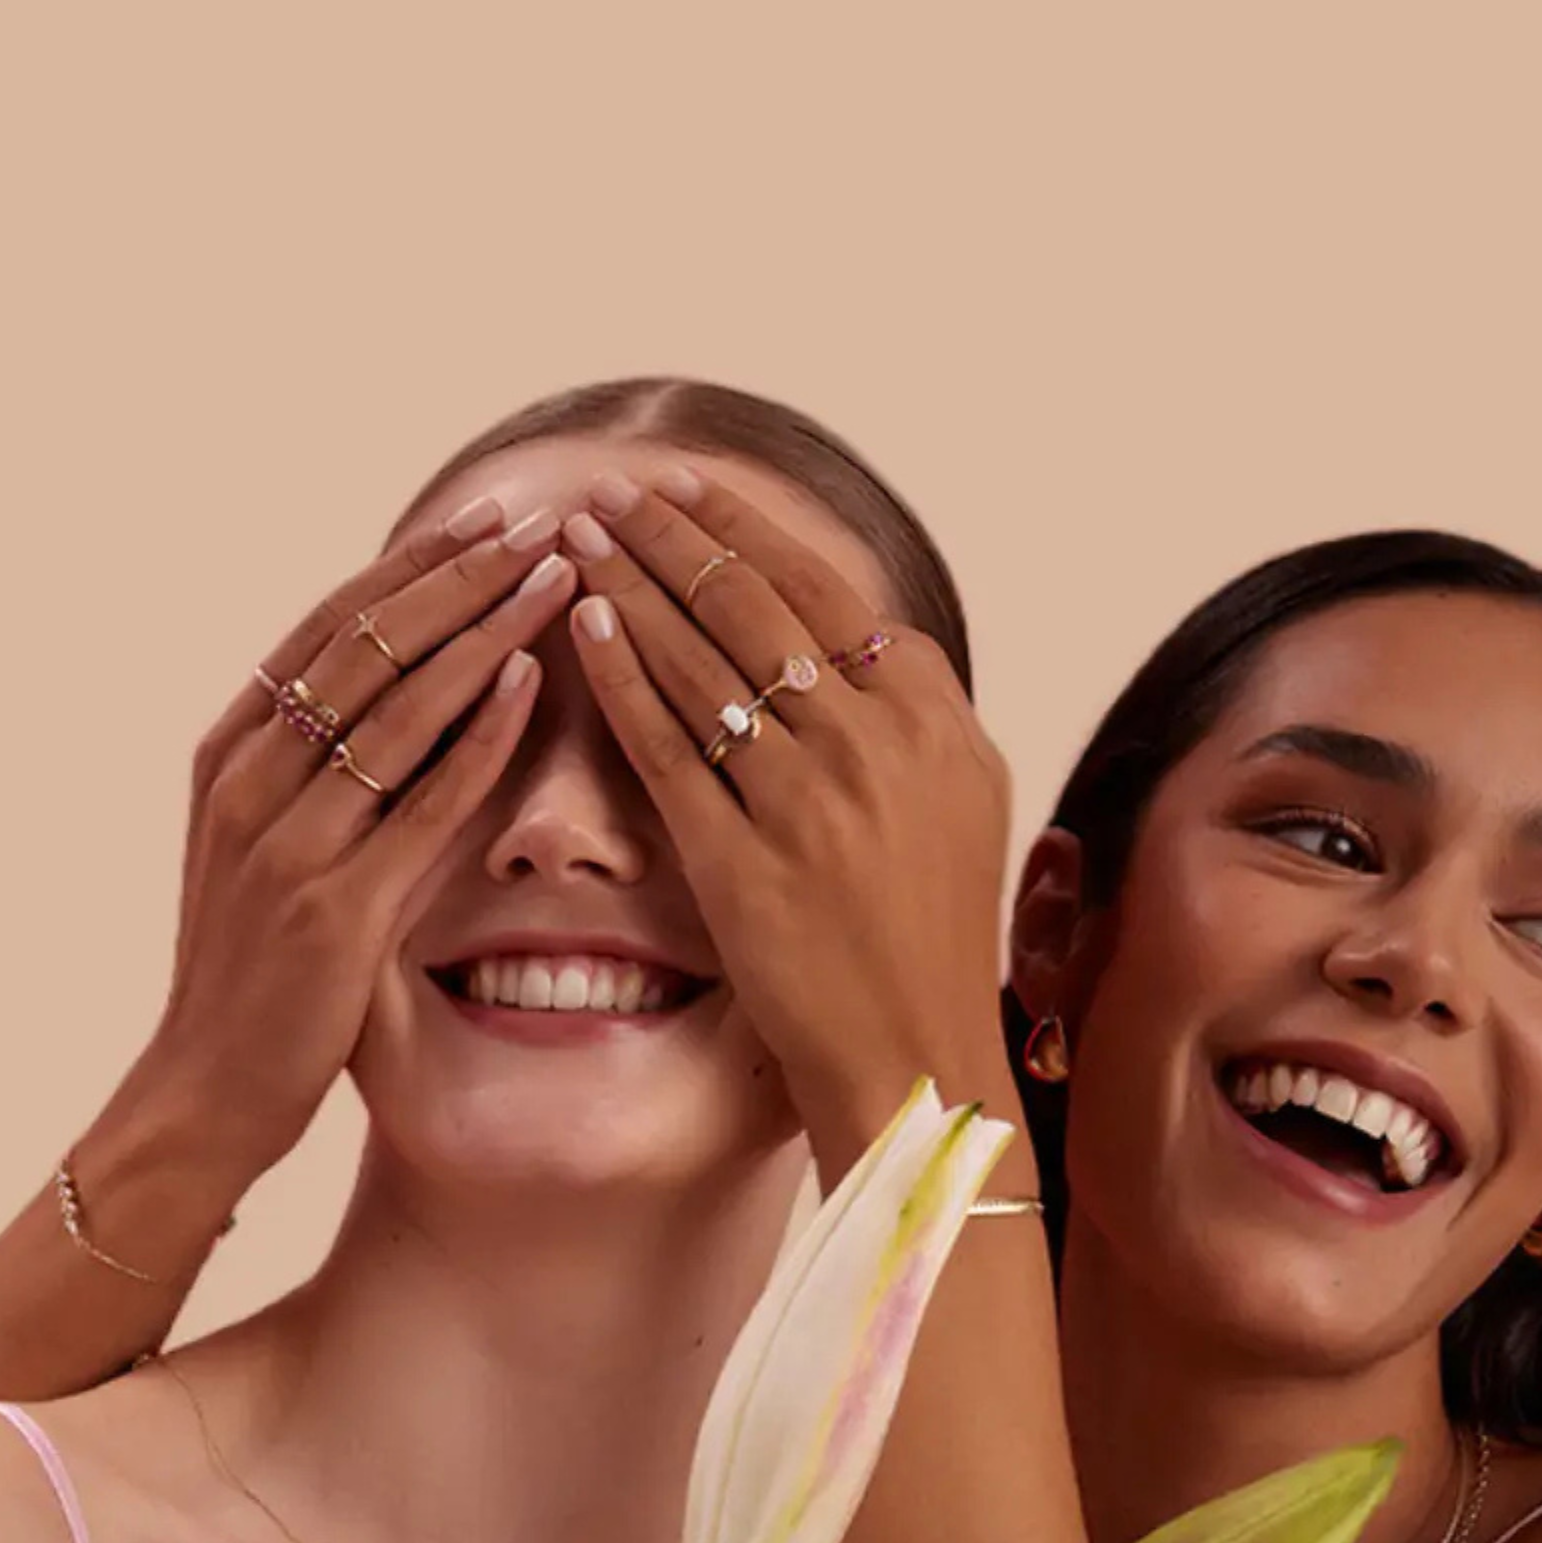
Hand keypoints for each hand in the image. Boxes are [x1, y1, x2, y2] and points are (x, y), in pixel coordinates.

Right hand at [128, 492, 573, 1181]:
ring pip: (397, 707)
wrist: (203, 1090)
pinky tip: (529, 681)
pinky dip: (477, 734)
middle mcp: (248, 783)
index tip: (481, 519)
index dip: (408, 567)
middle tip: (534, 521)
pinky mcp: (332, 909)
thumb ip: (303, 768)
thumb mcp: (256, 844)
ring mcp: (286, 844)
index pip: (326, 626)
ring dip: (482, 631)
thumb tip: (388, 685)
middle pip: (364, 645)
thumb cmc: (248, 970)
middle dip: (456, 576)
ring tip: (552, 576)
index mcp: (228, 754)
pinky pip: (420, 801)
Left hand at [556, 468, 1012, 1158]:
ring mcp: (805, 800)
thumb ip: (916, 706)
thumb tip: (863, 630)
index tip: (685, 487)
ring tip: (578, 534)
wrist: (918, 1054)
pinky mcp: (739, 860)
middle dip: (669, 534)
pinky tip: (584, 625)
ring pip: (700, 658)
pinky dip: (622, 675)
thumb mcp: (963, 795)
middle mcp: (873, 742)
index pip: (821, 588)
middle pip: (751, 605)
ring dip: (631, 581)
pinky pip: (664, 743)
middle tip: (611, 488)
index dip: (743, 529)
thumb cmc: (934, 931)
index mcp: (932, 716)